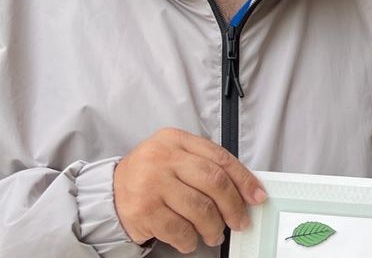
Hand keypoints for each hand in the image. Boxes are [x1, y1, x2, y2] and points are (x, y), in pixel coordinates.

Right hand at [113, 128, 266, 252]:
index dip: (244, 180)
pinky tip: (190, 239)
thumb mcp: (176, 157)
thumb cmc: (151, 175)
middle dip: (233, 206)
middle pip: (214, 182)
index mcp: (175, 139)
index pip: (221, 158)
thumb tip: (246, 191)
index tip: (257, 197)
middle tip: (239, 221)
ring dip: (213, 227)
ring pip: (200, 209)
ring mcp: (151, 183)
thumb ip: (207, 166)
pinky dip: (190, 239)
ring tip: (214, 234)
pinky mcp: (142, 210)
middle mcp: (163, 158)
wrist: (107, 192)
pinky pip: (179, 229)